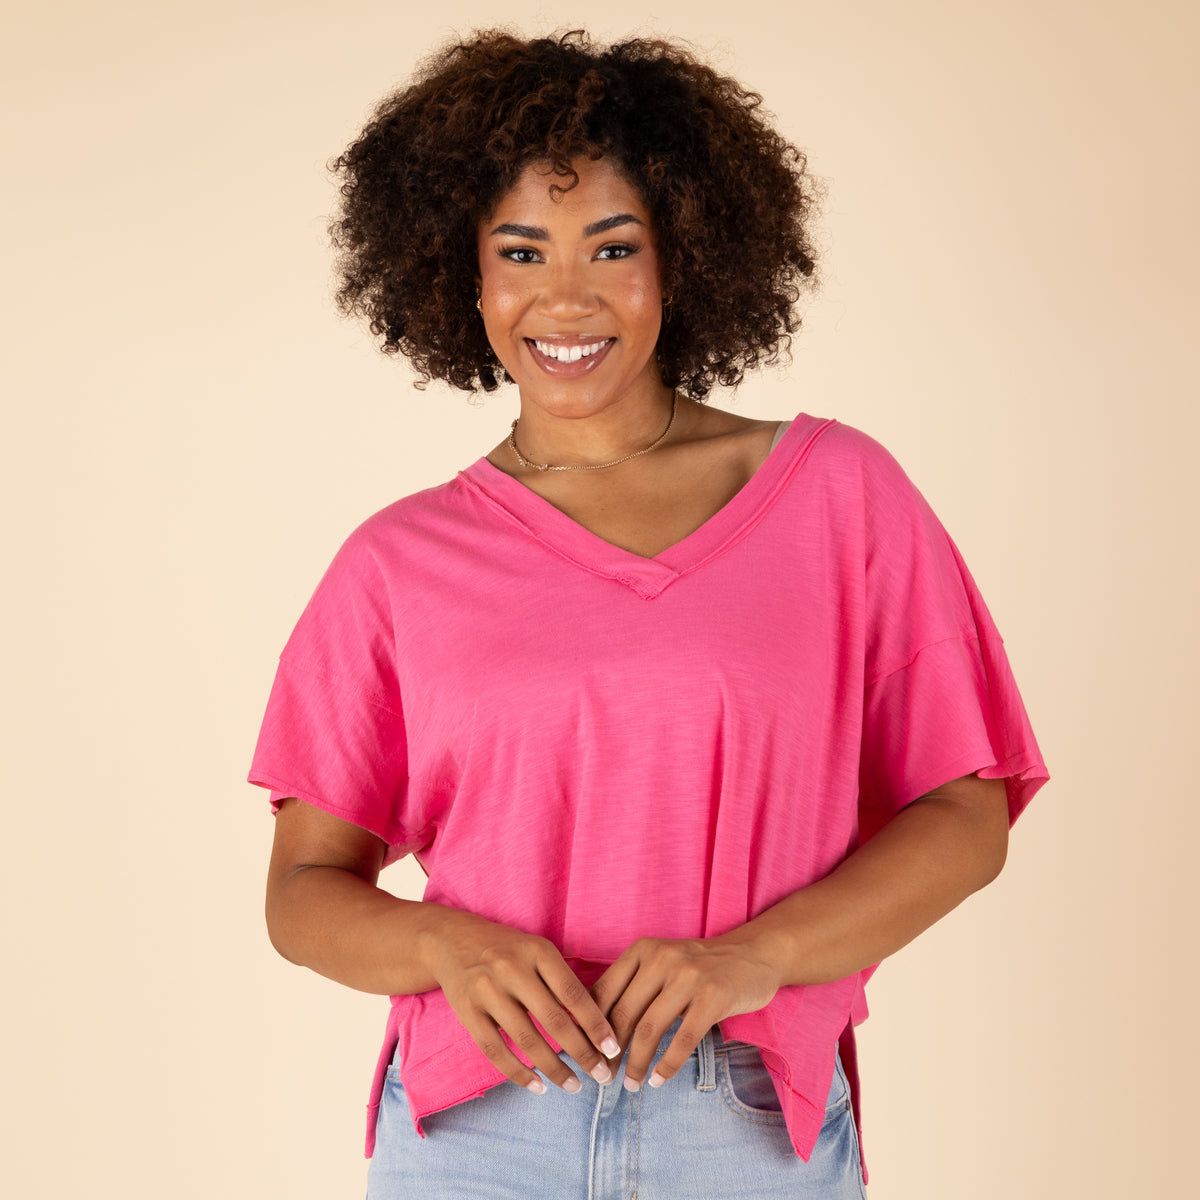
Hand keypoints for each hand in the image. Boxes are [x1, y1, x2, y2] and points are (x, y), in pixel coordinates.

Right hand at [420, 907, 621, 1093]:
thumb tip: (596, 1026)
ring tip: (573, 1085)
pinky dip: (518, 1073)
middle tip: (601, 1076)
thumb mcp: (537, 951)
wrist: (452, 940)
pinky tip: (538, 1086)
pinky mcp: (466, 1011)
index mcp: (537, 950)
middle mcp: (512, 968)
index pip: (573, 993)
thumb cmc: (508, 950)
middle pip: (553, 1019)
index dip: (595, 1024)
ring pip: (526, 1039)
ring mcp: (486, 990)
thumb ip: (562, 981)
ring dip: (554, 1068)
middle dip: (582, 1052)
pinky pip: (495, 1050)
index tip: (614, 1049)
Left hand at [590, 934, 783, 1090]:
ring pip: (650, 1029)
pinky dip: (667, 1065)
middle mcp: (662, 959)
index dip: (590, 1027)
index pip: (604, 991)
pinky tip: (659, 1080)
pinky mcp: (713, 997)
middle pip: (623, 1013)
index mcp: (643, 950)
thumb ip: (633, 986)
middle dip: (610, 1052)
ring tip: (631, 1085)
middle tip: (604, 1077)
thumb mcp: (662, 963)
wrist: (753, 954)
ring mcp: (688, 977)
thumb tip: (595, 1028)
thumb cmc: (700, 967)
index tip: (585, 1055)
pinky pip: (683, 1039)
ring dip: (637, 1064)